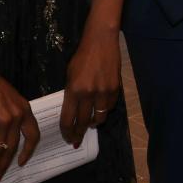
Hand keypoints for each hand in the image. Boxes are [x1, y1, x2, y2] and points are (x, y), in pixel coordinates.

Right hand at [0, 62, 40, 182]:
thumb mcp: (9, 97)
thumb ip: (11, 114)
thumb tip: (4, 136)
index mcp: (24, 109)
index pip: (33, 135)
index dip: (28, 151)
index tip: (21, 163)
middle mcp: (16, 116)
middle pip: (13, 148)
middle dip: (4, 166)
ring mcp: (1, 121)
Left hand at [60, 27, 121, 146]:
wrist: (101, 42)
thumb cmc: (82, 57)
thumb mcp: (69, 75)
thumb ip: (70, 94)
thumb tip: (72, 112)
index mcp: (73, 91)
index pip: (68, 120)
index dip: (67, 132)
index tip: (67, 138)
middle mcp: (88, 94)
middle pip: (83, 122)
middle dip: (79, 134)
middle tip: (77, 140)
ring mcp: (103, 92)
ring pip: (99, 118)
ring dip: (94, 123)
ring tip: (91, 123)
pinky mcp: (115, 89)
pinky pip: (110, 107)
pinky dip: (105, 110)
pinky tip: (101, 108)